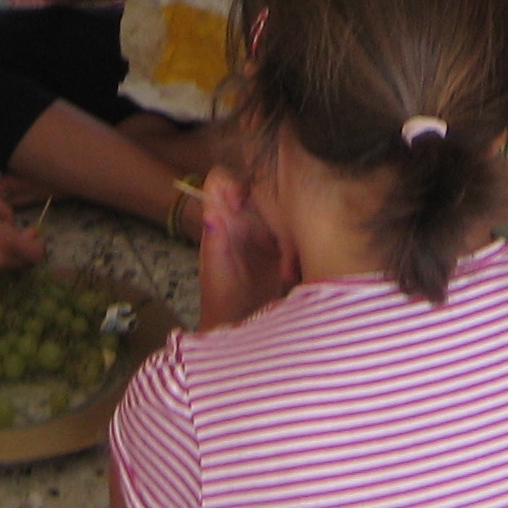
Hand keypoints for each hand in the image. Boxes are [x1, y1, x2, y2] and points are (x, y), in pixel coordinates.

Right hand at [0, 204, 46, 281]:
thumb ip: (8, 219)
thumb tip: (25, 232)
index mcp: (5, 243)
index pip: (37, 254)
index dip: (37, 245)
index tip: (30, 236)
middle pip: (23, 265)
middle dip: (22, 253)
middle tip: (14, 237)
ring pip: (5, 270)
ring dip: (6, 258)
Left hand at [195, 168, 297, 329]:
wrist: (240, 326)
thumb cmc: (221, 300)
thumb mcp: (216, 272)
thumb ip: (215, 243)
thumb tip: (210, 216)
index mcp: (222, 219)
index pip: (221, 180)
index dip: (232, 182)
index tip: (241, 201)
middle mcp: (242, 218)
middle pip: (257, 187)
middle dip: (269, 200)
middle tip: (274, 231)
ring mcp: (264, 230)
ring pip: (279, 205)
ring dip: (286, 224)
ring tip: (282, 258)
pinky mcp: (283, 245)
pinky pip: (294, 229)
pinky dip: (296, 243)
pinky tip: (291, 267)